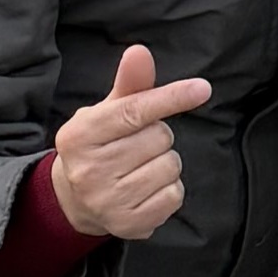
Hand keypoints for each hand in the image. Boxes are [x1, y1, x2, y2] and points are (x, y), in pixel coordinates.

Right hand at [48, 41, 212, 243]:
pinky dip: (169, 188)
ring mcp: (107, 201)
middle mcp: (88, 170)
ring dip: (165, 162)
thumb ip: (129, 84)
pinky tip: (146, 188)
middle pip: (158, 138)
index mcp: (79, 135)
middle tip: (137, 144)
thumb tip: (140, 52)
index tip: (202, 89)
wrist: (75, 200)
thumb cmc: (99, 145)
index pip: (134, 111)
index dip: (170, 98)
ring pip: (170, 166)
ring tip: (140, 166)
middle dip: (157, 136)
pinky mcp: (128, 225)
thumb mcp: (107, 111)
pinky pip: (174, 195)